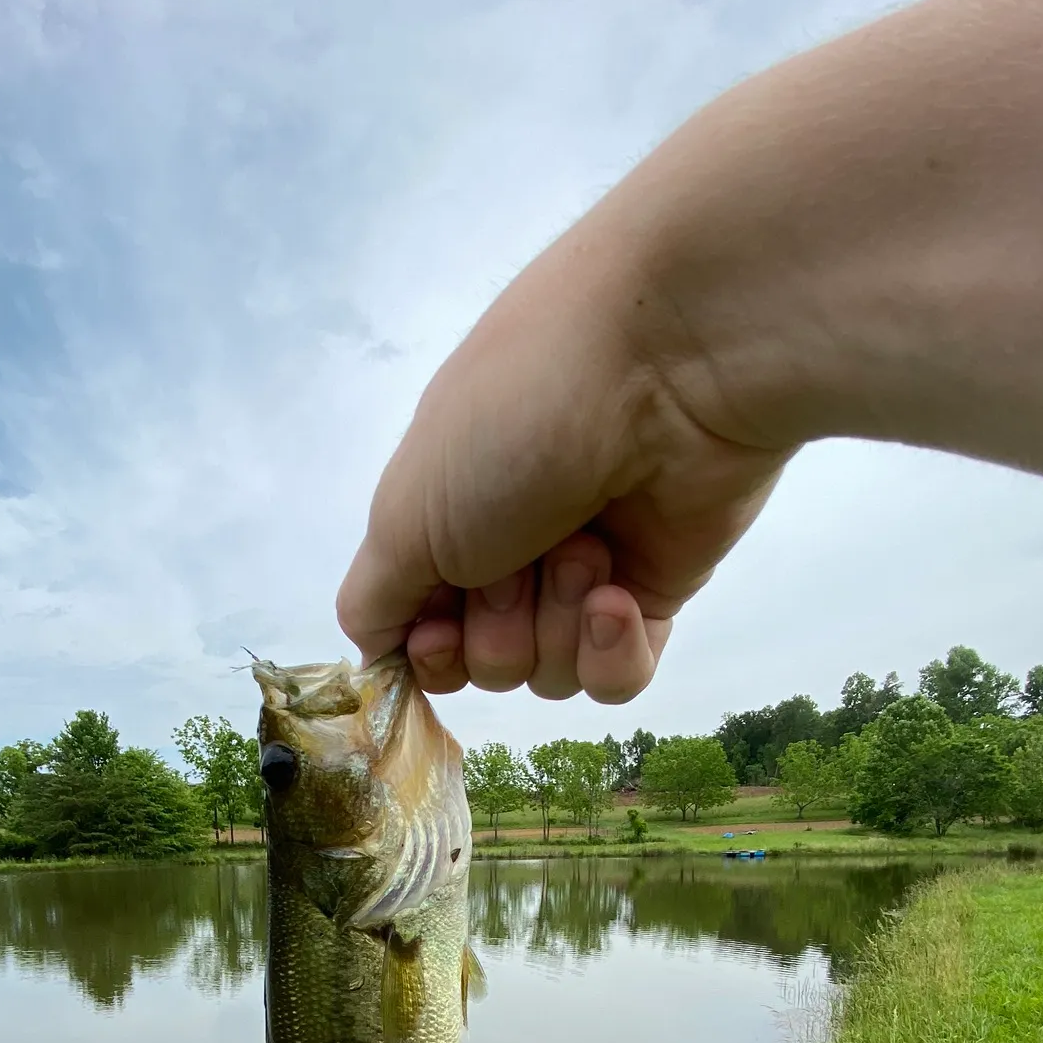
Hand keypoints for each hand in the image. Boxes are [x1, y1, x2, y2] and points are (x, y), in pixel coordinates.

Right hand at [336, 207, 790, 702]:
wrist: (666, 364)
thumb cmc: (513, 422)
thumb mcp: (402, 514)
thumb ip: (375, 601)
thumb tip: (379, 656)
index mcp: (438, 518)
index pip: (417, 634)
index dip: (426, 653)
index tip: (437, 628)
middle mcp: (506, 548)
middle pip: (483, 664)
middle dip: (496, 628)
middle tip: (519, 557)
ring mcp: (584, 571)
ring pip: (549, 675)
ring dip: (556, 623)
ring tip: (584, 547)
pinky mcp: (656, 589)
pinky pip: (617, 678)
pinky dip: (611, 653)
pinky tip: (617, 599)